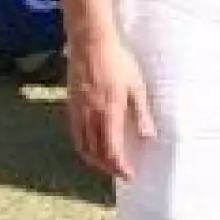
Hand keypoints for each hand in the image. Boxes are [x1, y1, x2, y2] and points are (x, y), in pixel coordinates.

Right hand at [67, 32, 155, 178]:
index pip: (112, 151)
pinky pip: (75, 134)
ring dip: (94, 160)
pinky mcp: (71, 105)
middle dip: (107, 168)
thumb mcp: (136, 87)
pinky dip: (83, 146)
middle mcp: (91, 117)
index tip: (129, 175)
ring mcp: (78, 112)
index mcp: (109, 114)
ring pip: (82, 146)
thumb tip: (148, 137)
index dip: (120, 167)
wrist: (91, 44)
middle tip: (119, 172)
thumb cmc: (118, 62)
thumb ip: (141, 114)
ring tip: (106, 164)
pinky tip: (91, 145)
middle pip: (95, 154)